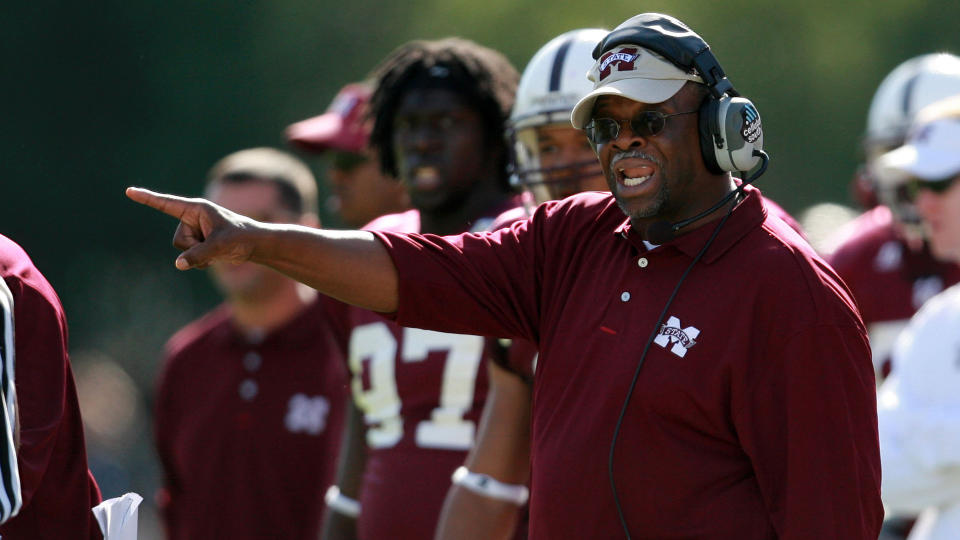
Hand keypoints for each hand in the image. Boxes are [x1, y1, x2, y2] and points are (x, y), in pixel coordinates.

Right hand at [126, 187, 257, 269]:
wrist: (254, 245)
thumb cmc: (241, 237)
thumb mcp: (220, 245)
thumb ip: (198, 255)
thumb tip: (179, 264)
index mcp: (196, 209)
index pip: (167, 204)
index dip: (147, 198)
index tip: (129, 191)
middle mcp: (192, 218)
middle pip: (178, 240)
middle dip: (194, 248)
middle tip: (216, 244)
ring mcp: (194, 231)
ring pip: (182, 250)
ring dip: (199, 256)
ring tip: (217, 249)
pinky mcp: (197, 243)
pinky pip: (188, 257)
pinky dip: (201, 261)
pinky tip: (216, 255)